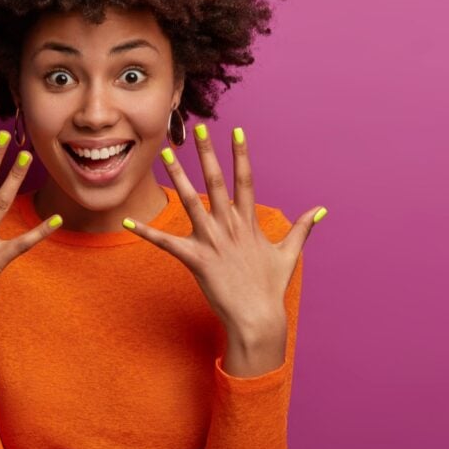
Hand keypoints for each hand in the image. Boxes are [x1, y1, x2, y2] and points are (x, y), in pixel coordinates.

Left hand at [123, 125, 325, 337]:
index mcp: (249, 222)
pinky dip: (145, 232)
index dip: (241, 154)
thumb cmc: (270, 288)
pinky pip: (166, 242)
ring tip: (165, 154)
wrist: (257, 319)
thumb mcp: (289, 254)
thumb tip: (322, 209)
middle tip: (198, 130)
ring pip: (190, 201)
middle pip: (216, 182)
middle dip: (206, 153)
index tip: (237, 132)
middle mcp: (229, 226)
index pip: (245, 180)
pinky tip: (126, 221)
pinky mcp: (196, 259)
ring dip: (176, 176)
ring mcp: (212, 241)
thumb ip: (302, 228)